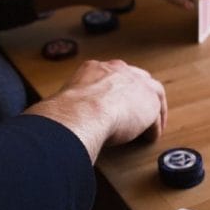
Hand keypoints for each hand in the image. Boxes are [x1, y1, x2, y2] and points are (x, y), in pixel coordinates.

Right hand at [25, 60, 166, 162]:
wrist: (81, 113)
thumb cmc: (67, 112)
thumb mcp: (65, 104)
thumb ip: (68, 109)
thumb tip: (53, 123)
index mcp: (95, 70)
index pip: (112, 75)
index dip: (116, 90)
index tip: (116, 102)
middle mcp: (118, 70)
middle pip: (137, 79)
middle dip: (139, 94)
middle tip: (140, 111)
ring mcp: (136, 83)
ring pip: (152, 93)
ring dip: (152, 111)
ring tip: (151, 127)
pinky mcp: (149, 101)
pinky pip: (155, 115)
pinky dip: (153, 127)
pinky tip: (149, 139)